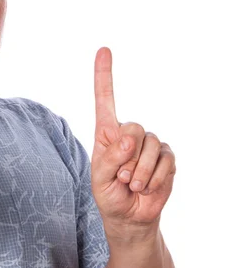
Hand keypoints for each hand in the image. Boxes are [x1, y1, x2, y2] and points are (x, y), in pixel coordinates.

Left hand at [91, 47, 175, 234]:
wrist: (130, 217)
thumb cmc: (109, 196)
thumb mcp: (100, 180)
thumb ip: (110, 159)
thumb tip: (128, 139)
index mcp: (106, 135)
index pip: (105, 101)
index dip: (104, 76)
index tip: (103, 50)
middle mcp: (129, 135)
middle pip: (133, 128)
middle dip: (127, 158)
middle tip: (121, 178)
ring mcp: (149, 145)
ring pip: (151, 146)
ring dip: (140, 171)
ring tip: (132, 185)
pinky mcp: (166, 157)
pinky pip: (166, 160)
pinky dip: (155, 177)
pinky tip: (147, 187)